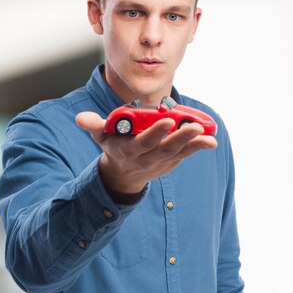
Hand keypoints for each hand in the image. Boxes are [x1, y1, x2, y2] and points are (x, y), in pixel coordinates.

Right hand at [75, 111, 216, 195]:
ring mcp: (161, 160)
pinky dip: (199, 147)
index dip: (155, 133)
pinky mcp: (172, 160)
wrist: (124, 173)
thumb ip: (94, 125)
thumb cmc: (114, 147)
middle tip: (195, 127)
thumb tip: (80, 118)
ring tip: (207, 134)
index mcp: (130, 149)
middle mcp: (147, 157)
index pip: (144, 141)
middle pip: (166, 147)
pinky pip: (187, 153)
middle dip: (180, 137)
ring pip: (179, 151)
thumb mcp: (101, 137)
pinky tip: (211, 140)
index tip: (166, 121)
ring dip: (194, 143)